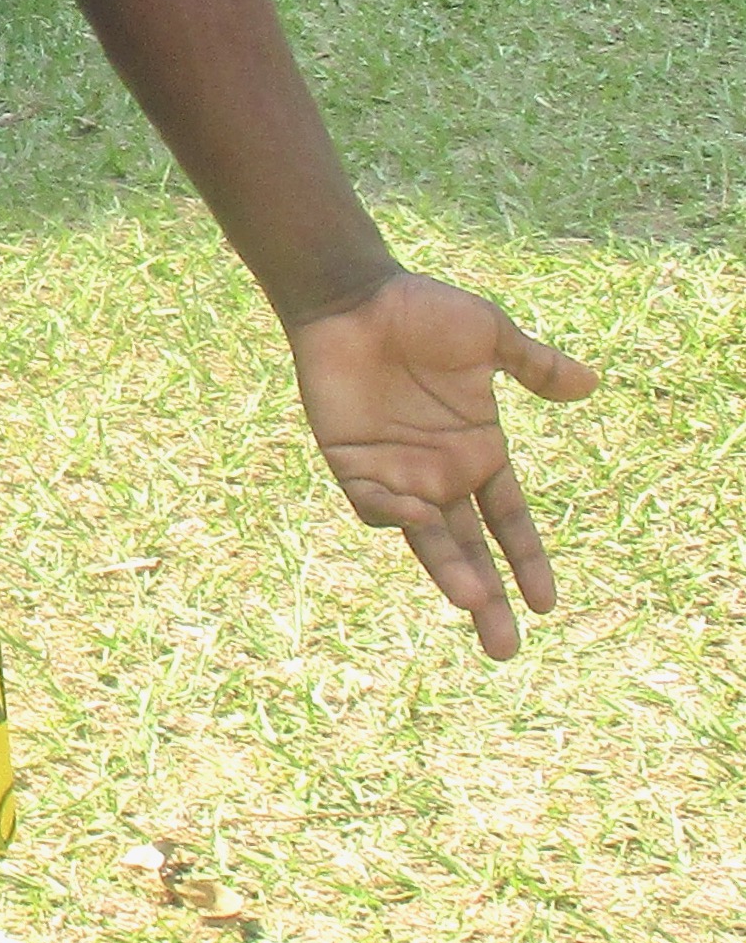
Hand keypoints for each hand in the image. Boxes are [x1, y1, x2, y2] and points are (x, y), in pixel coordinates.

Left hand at [289, 270, 597, 657]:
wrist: (354, 294)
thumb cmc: (421, 311)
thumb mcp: (489, 336)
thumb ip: (534, 364)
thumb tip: (590, 382)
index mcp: (477, 451)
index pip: (508, 520)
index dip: (527, 560)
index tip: (548, 604)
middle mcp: (440, 472)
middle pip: (469, 549)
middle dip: (488, 598)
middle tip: (504, 648)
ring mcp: (396, 471)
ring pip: (426, 539)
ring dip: (447, 570)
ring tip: (472, 599)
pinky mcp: (352, 462)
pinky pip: (375, 504)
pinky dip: (395, 516)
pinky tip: (418, 517)